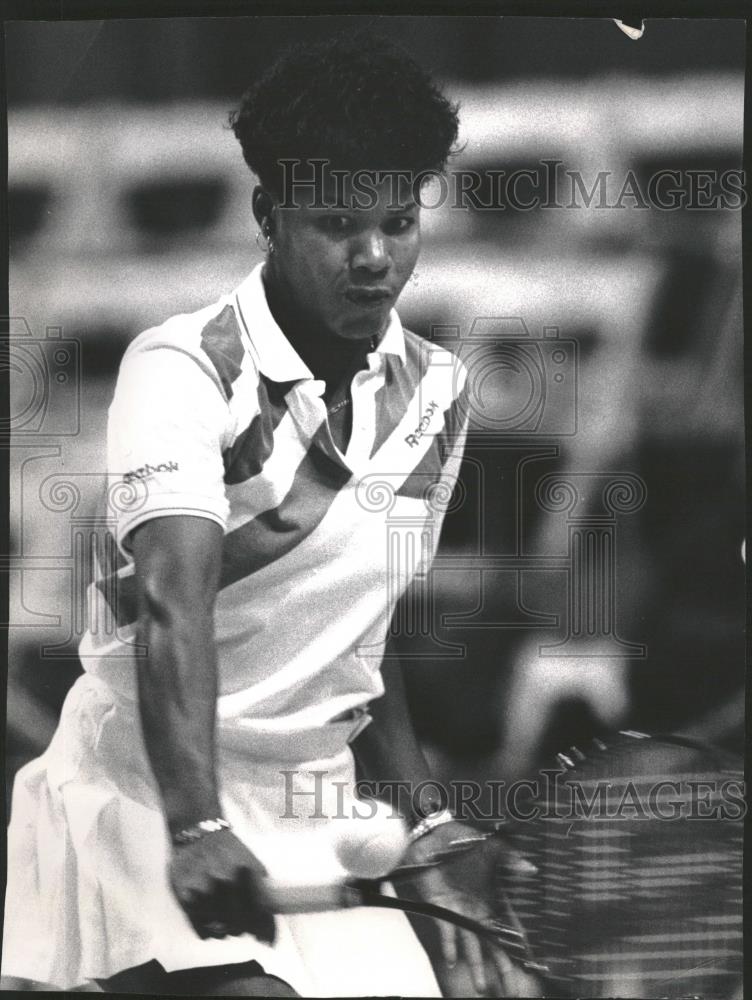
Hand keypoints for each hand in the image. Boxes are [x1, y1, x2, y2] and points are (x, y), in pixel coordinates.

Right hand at [169, 829, 275, 943]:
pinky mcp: (185, 896)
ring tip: (224, 922)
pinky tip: (210, 923)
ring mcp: (204, 889)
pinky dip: (208, 931)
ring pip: (220, 930)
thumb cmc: (227, 848)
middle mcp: (226, 881)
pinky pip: (201, 929)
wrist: (198, 831)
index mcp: (247, 871)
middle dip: (243, 929)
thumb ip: (261, 885)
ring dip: (225, 930)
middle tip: (242, 927)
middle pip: (240, 925)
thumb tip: (271, 912)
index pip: (261, 911)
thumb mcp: (250, 860)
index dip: (266, 931)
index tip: (268, 941)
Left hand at [404, 820, 539, 996]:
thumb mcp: (490, 847)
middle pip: (492, 944)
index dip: (517, 946)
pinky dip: (449, 945)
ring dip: (476, 965)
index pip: (508, 928)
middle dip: (502, 968)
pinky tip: (452, 961)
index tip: (528, 965)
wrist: (432, 834)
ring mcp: (459, 910)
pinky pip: (446, 931)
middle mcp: (477, 910)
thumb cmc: (462, 839)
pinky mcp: (440, 907)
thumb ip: (510, 858)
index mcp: (492, 898)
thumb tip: (531, 867)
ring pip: (471, 944)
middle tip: (510, 992)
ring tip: (482, 987)